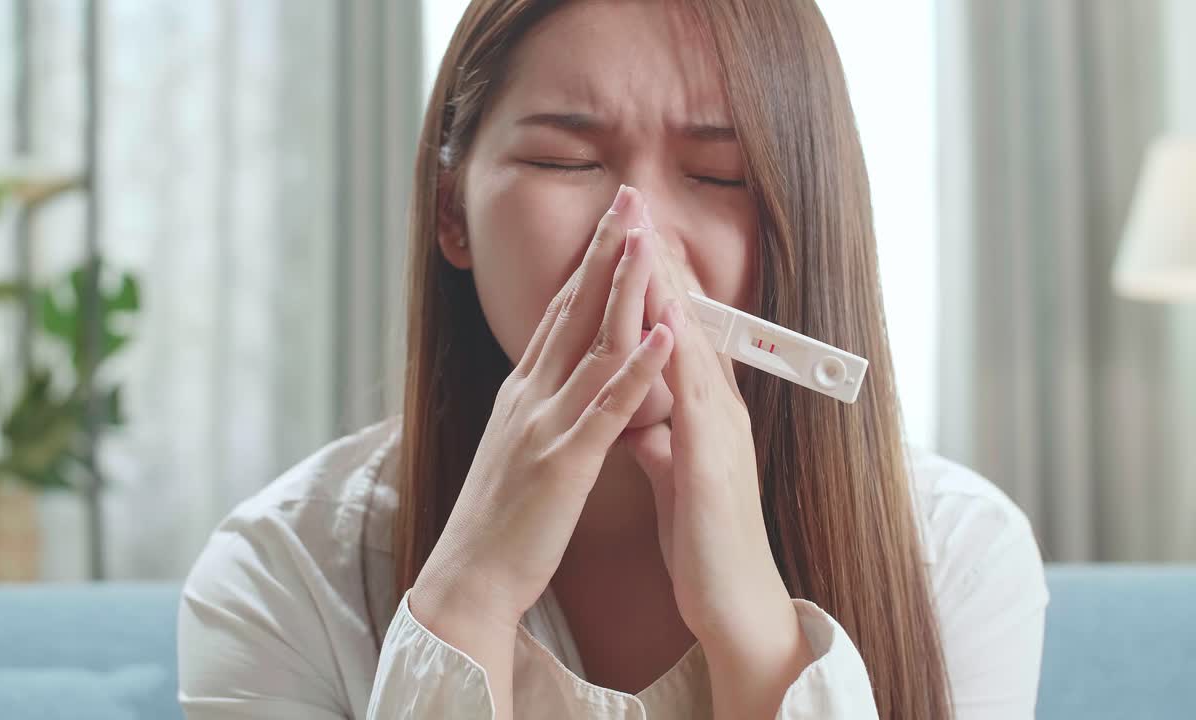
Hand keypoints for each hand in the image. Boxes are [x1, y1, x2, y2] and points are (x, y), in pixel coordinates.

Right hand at [413, 185, 673, 632]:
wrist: (467, 580)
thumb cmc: (498, 520)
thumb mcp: (518, 446)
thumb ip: (542, 407)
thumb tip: (558, 379)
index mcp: (523, 391)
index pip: (561, 312)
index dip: (589, 263)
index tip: (613, 221)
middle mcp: (529, 394)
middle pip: (573, 308)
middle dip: (604, 249)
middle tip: (630, 195)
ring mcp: (544, 424)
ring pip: (592, 343)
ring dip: (623, 287)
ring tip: (650, 238)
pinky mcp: (562, 462)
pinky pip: (606, 407)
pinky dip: (637, 366)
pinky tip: (663, 332)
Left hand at [620, 215, 809, 697]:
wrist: (732, 598)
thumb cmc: (701, 534)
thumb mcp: (674, 469)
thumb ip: (658, 433)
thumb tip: (637, 411)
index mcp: (699, 407)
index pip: (672, 328)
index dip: (648, 279)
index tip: (623, 231)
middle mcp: (714, 406)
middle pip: (685, 318)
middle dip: (657, 261)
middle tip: (632, 204)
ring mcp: (719, 428)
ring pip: (692, 342)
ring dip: (669, 289)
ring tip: (644, 235)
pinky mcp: (713, 459)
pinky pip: (693, 397)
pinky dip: (679, 355)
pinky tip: (663, 322)